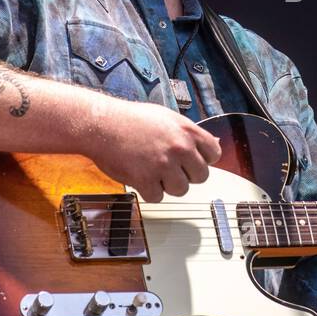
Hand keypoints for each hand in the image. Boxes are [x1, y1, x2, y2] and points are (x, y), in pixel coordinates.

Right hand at [84, 97, 221, 202]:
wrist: (102, 125)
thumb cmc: (132, 120)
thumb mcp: (167, 118)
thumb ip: (190, 133)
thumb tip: (214, 142)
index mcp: (187, 130)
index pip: (214, 153)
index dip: (202, 159)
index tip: (189, 160)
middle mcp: (180, 147)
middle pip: (201, 176)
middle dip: (186, 175)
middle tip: (168, 167)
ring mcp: (164, 164)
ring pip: (181, 190)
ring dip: (167, 185)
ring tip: (152, 170)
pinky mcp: (146, 180)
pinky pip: (158, 197)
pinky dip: (148, 191)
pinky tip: (140, 175)